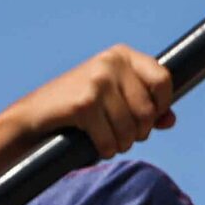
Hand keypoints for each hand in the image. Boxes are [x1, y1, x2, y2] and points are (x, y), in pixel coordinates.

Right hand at [4, 45, 174, 157]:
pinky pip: (111, 140)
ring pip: (131, 129)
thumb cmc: (79, 108)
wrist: (34, 115)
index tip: (149, 117)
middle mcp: (111, 62)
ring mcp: (97, 81)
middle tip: (123, 134)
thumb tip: (170, 119)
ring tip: (108, 139)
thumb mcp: (115, 99)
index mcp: (122, 55)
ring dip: (122, 144)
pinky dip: (106, 149)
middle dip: (138, 132)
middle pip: (148, 111)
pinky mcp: (84, 103)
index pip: (163, 80)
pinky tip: (95, 143)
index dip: (161, 105)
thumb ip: (146, 106)